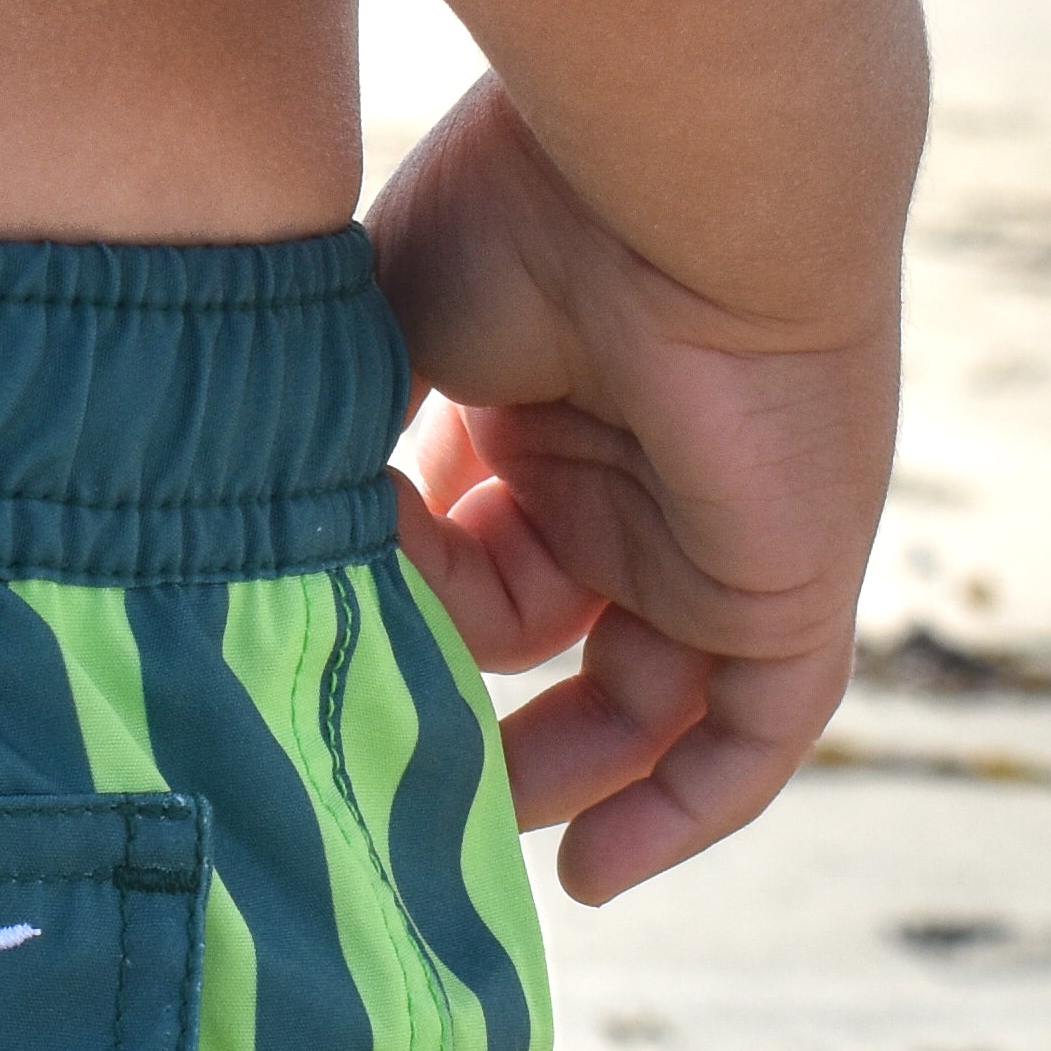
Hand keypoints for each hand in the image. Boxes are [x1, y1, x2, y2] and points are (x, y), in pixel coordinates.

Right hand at [369, 81, 898, 907]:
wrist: (679, 175)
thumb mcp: (388, 333)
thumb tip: (263, 523)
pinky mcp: (788, 583)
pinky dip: (687, 807)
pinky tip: (595, 875)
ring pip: (648, 696)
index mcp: (548, 400)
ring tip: (466, 840)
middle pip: (555, 632)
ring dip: (562, 776)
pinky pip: (757, 731)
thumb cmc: (525, 218)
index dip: (395, 595)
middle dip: (473, 712)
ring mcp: (717, 530)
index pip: (472, 545)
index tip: (322, 597)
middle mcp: (637, 470)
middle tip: (390, 780)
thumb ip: (339, 435)